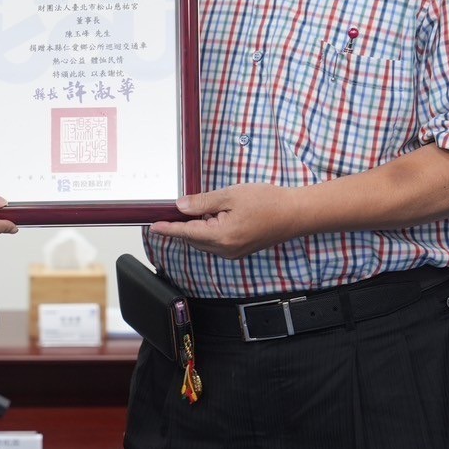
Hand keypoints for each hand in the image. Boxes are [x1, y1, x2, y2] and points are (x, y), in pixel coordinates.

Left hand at [149, 183, 301, 258]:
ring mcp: (233, 252)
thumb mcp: (231, 195)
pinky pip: (215, 242)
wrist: (295, 214)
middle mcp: (226, 250)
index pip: (186, 233)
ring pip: (204, 241)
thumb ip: (203, 202)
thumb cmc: (268, 202)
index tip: (154, 226)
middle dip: (183, 225)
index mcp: (222, 236)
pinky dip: (208, 230)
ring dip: (197, 227)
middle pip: (193, 239)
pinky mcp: (239, 250)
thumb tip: (181, 206)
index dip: (169, 228)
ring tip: (200, 208)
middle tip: (176, 207)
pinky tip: (214, 216)